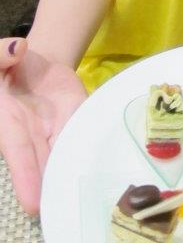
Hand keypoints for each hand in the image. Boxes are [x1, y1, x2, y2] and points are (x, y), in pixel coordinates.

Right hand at [0, 37, 86, 214]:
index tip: (33, 202)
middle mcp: (30, 136)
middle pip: (43, 164)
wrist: (32, 62)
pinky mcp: (73, 122)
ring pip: (64, 155)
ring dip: (71, 173)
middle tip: (61, 208)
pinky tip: (98, 170)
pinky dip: (88, 151)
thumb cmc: (7, 65)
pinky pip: (81, 136)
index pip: (18, 152)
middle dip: (50, 186)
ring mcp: (53, 132)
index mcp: (8, 123)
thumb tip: (18, 48)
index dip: (25, 176)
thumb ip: (2, 54)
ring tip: (81, 196)